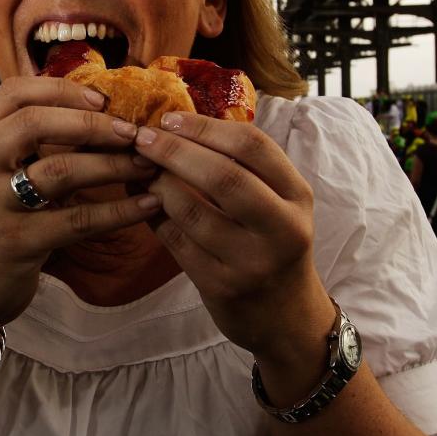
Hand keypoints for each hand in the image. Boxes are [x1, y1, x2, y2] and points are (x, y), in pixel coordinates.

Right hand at [0, 77, 159, 335]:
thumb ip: (31, 146)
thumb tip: (99, 113)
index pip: (14, 93)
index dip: (62, 89)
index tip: (102, 99)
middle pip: (34, 123)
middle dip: (93, 124)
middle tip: (133, 133)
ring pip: (60, 171)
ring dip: (113, 164)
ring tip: (148, 165)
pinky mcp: (13, 243)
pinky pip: (76, 221)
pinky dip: (118, 211)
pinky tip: (147, 206)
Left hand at [124, 112, 328, 358]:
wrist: (285, 317)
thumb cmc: (273, 245)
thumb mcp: (278, 204)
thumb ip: (244, 167)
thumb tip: (180, 125)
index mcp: (297, 196)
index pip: (253, 146)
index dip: (206, 128)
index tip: (170, 118)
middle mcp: (282, 228)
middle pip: (224, 176)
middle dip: (176, 151)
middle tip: (143, 138)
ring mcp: (251, 261)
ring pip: (193, 211)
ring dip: (158, 184)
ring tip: (139, 168)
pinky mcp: (221, 286)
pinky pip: (177, 242)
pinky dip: (153, 215)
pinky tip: (141, 201)